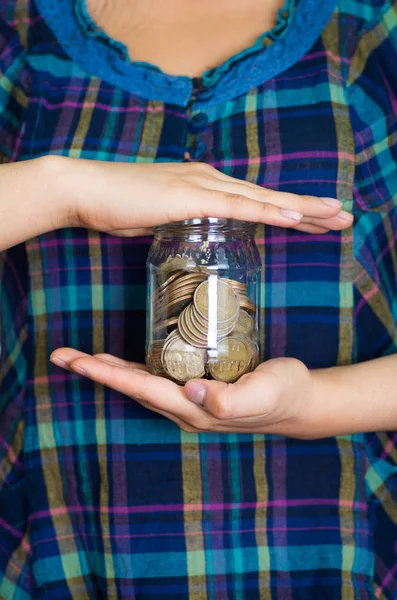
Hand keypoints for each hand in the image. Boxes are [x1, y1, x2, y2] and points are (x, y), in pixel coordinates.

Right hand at [50, 156, 352, 234]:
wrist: (83, 190)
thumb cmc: (116, 205)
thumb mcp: (157, 217)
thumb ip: (179, 224)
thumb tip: (192, 237)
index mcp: (203, 186)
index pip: (254, 200)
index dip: (288, 209)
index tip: (316, 220)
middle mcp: (208, 179)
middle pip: (267, 196)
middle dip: (308, 208)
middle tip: (343, 216)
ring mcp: (200, 184)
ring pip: (261, 199)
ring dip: (301, 208)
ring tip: (335, 216)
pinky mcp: (188, 195)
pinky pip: (237, 206)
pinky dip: (268, 212)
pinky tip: (294, 218)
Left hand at [50, 348, 314, 438]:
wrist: (300, 401)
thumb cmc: (283, 393)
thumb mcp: (263, 393)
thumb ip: (231, 398)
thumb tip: (195, 392)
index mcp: (196, 409)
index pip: (143, 389)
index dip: (109, 374)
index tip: (79, 361)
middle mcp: (186, 407)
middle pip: (132, 388)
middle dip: (97, 372)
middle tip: (63, 356)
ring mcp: (191, 400)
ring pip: (141, 385)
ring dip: (111, 371)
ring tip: (83, 359)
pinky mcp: (199, 389)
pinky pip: (157, 380)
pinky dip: (134, 370)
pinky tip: (126, 362)